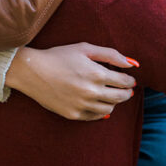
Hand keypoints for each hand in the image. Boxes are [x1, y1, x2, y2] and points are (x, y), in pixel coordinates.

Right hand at [5, 42, 137, 120]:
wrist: (32, 71)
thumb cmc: (59, 56)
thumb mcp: (85, 48)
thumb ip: (110, 54)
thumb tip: (133, 64)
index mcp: (96, 74)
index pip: (124, 82)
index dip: (130, 81)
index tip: (130, 79)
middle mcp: (91, 92)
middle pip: (120, 97)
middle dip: (127, 93)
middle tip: (127, 89)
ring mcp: (82, 105)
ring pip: (109, 108)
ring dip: (114, 102)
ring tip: (112, 96)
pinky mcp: (73, 115)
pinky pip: (95, 117)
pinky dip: (101, 111)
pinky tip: (100, 104)